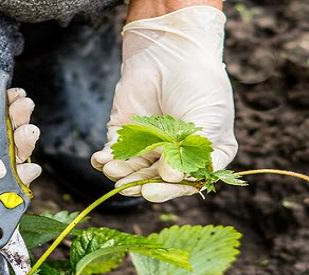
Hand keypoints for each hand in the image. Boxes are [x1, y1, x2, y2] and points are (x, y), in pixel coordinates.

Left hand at [91, 6, 237, 202]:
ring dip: (122, 175)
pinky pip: (113, 155)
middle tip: (128, 187)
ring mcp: (150, 148)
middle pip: (157, 181)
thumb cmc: (198, 84)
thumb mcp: (208, 119)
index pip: (187, 183)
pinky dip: (105, 161)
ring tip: (113, 171)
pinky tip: (101, 160)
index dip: (170, 191)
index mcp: (203, 157)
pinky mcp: (124, 136)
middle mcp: (175, 157)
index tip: (153, 191)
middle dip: (141, 185)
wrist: (171, 50)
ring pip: (134, 171)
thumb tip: (172, 178)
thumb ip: (192, 151)